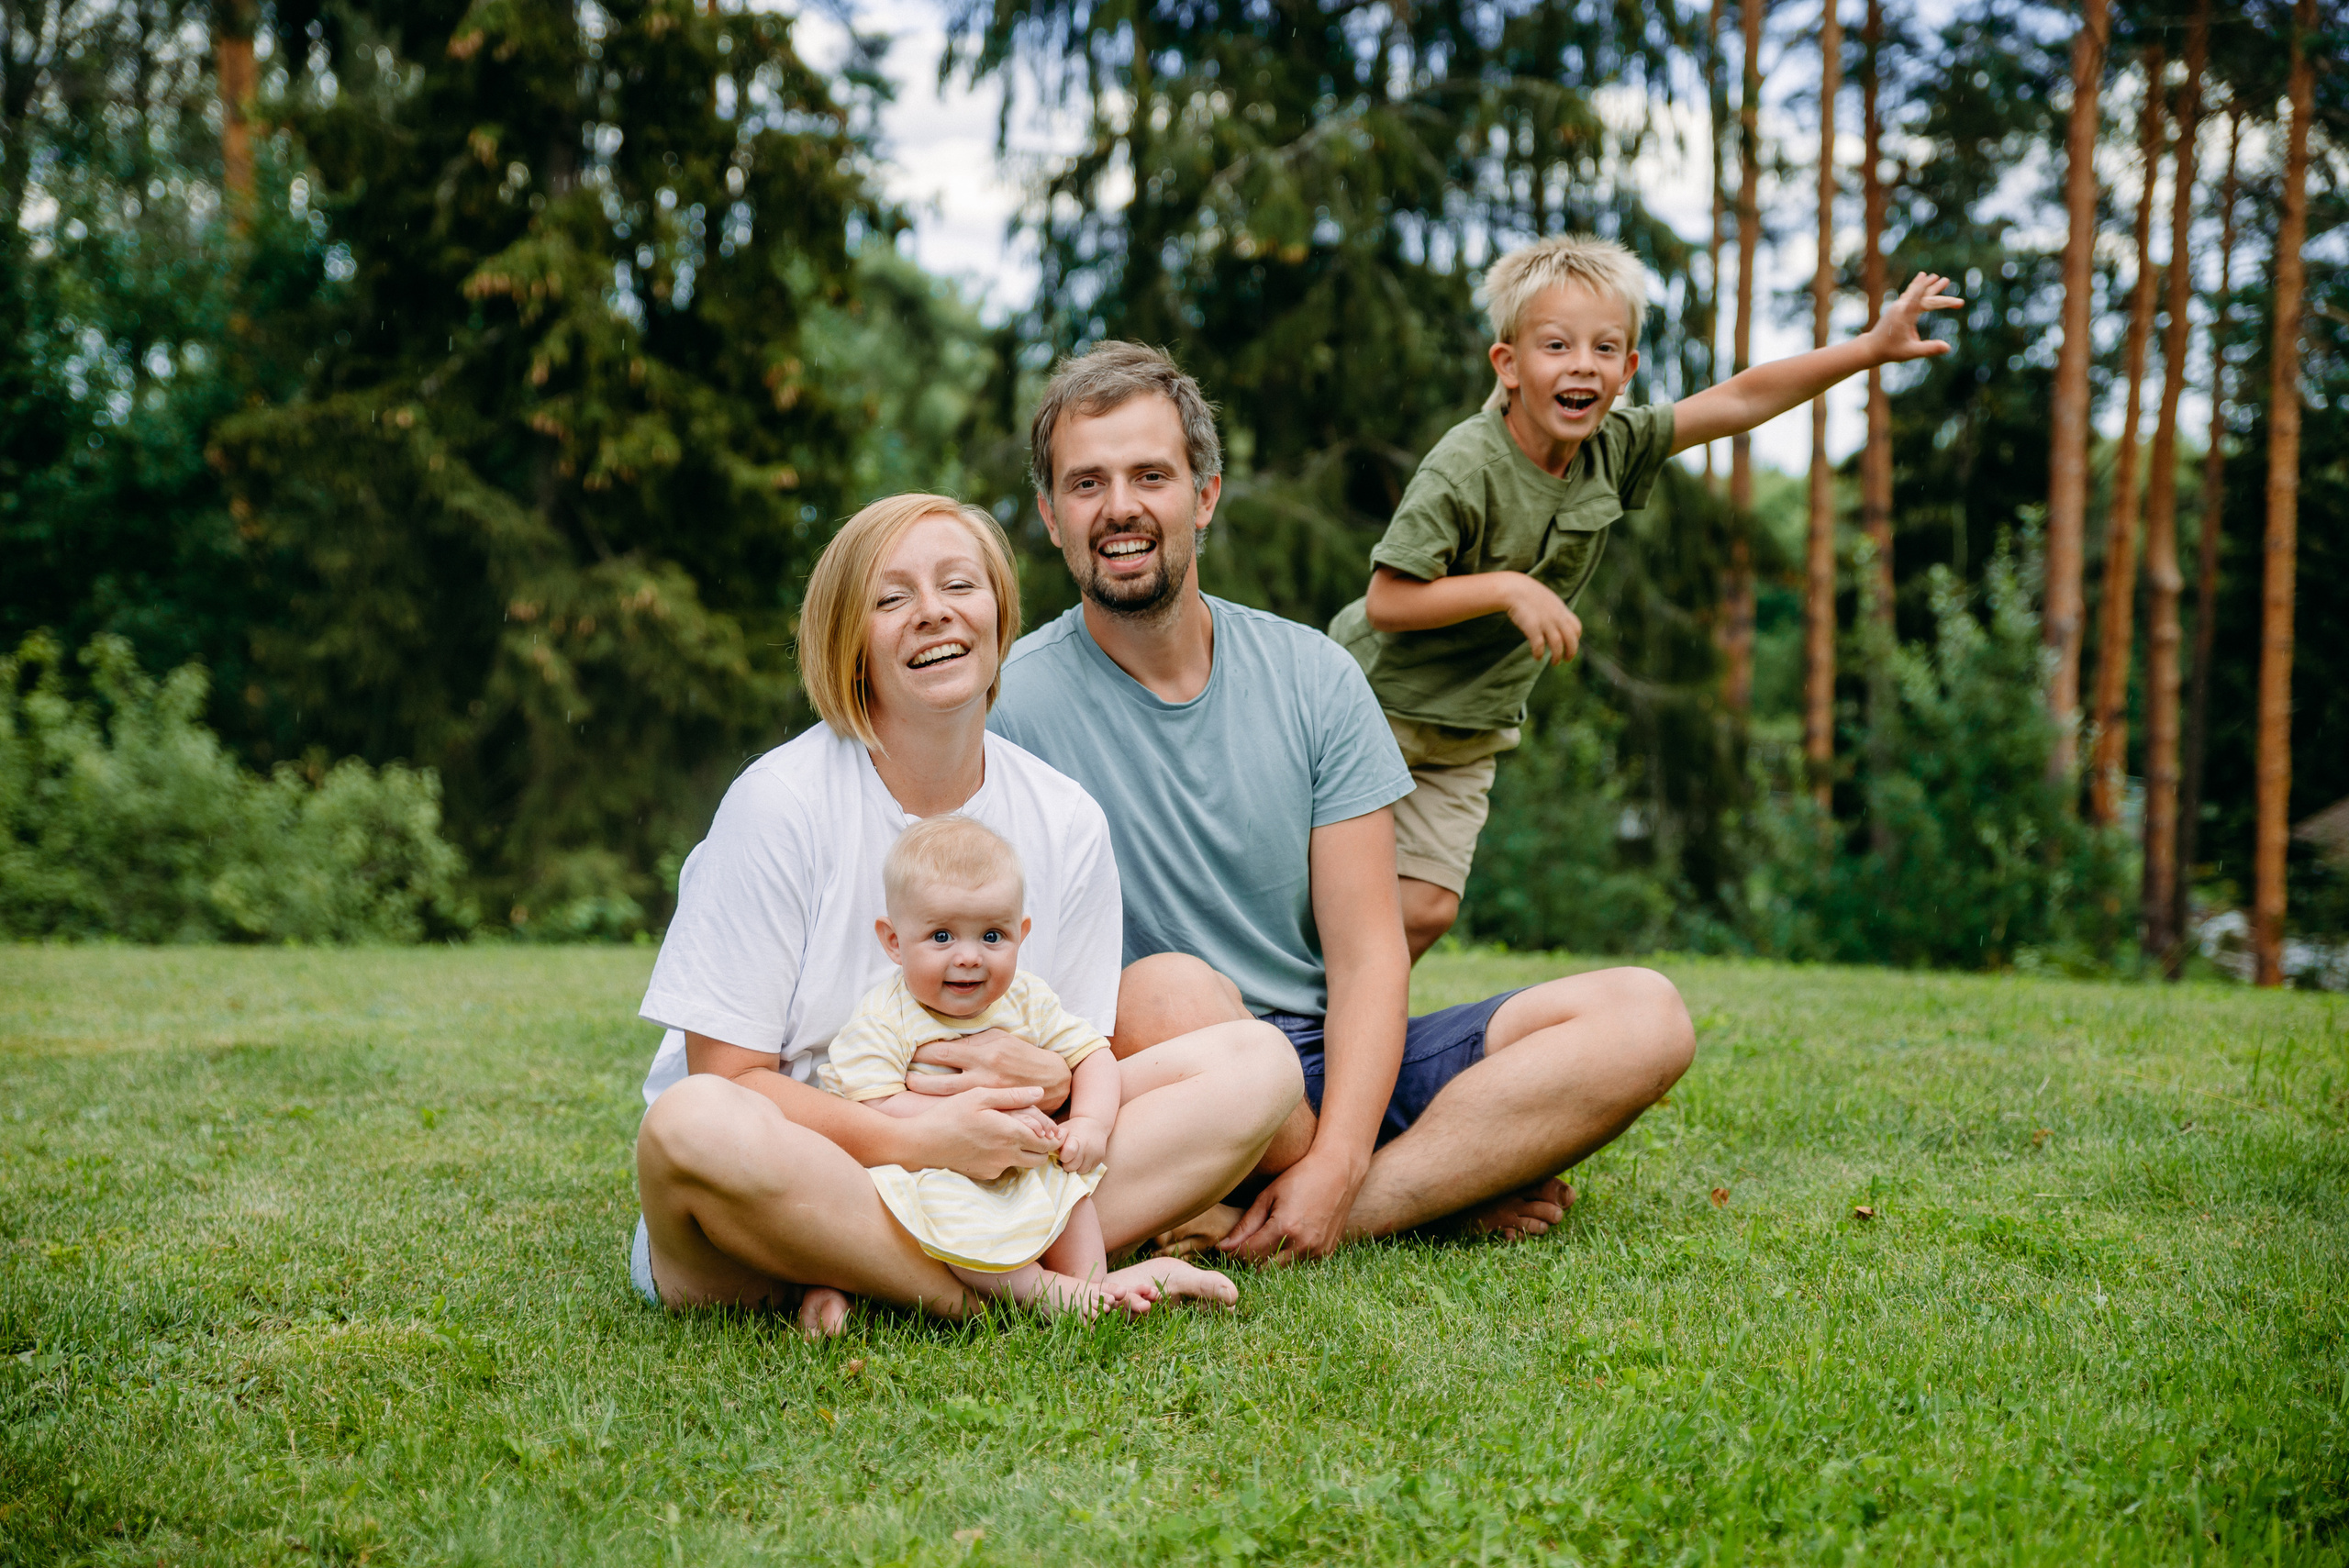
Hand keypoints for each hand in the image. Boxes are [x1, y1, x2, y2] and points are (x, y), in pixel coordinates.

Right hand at [901, 1085, 1058, 1181]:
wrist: (921, 1143)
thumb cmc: (949, 1114)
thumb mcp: (979, 1095)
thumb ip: (1012, 1096)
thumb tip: (1039, 1092)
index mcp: (1010, 1133)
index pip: (1046, 1141)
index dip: (1053, 1136)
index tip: (1053, 1129)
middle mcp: (1006, 1155)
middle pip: (1039, 1158)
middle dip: (1043, 1148)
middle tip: (1038, 1134)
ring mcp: (995, 1168)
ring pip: (1022, 1165)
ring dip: (1025, 1154)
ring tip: (1015, 1137)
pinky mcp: (983, 1175)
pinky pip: (1003, 1168)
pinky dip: (1005, 1158)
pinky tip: (991, 1144)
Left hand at [907, 1029, 1072, 1112]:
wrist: (1049, 1081)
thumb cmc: (1021, 1055)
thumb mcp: (998, 1038)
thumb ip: (973, 1041)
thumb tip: (946, 1041)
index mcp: (982, 1053)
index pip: (942, 1052)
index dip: (921, 1052)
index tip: (908, 1052)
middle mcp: (981, 1076)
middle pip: (937, 1081)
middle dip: (916, 1080)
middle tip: (903, 1078)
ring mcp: (984, 1096)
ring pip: (945, 1099)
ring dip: (925, 1095)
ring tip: (911, 1091)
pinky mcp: (989, 1109)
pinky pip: (962, 1108)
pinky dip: (945, 1107)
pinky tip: (932, 1107)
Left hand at [1055, 1114, 1110, 1174]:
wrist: (1095, 1123)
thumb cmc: (1074, 1128)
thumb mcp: (1064, 1130)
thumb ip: (1055, 1140)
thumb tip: (1047, 1148)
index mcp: (1076, 1140)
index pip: (1067, 1155)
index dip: (1063, 1157)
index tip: (1062, 1153)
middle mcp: (1087, 1148)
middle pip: (1072, 1167)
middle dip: (1067, 1164)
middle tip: (1066, 1157)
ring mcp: (1095, 1154)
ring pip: (1081, 1171)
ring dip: (1076, 1167)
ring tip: (1074, 1157)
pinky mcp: (1100, 1159)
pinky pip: (1089, 1169)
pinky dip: (1084, 1166)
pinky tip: (1082, 1158)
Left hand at [1218, 1150, 1367, 1263]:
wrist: (1339, 1171)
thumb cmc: (1300, 1177)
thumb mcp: (1268, 1196)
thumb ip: (1246, 1225)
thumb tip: (1223, 1247)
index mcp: (1285, 1228)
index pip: (1248, 1255)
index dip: (1233, 1253)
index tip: (1226, 1247)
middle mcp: (1303, 1245)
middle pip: (1263, 1268)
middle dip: (1250, 1260)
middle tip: (1244, 1245)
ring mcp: (1317, 1252)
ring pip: (1281, 1271)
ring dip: (1270, 1261)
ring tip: (1266, 1241)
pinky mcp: (1327, 1254)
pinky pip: (1299, 1266)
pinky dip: (1289, 1258)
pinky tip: (1288, 1240)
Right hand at [1504, 574, 1581, 664]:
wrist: (1513, 588)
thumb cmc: (1527, 594)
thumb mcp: (1547, 599)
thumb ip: (1555, 610)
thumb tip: (1557, 621)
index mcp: (1561, 610)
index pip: (1576, 627)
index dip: (1575, 638)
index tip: (1570, 644)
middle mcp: (1556, 617)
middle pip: (1571, 639)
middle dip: (1571, 652)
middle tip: (1567, 660)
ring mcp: (1545, 622)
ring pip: (1557, 645)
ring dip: (1557, 656)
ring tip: (1555, 662)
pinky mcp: (1532, 627)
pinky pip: (1539, 645)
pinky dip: (1539, 653)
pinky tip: (1537, 657)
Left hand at [1865, 272, 1963, 363]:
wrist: (1871, 347)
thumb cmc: (1891, 350)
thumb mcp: (1911, 352)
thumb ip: (1929, 349)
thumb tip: (1948, 347)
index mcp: (1905, 316)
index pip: (1923, 302)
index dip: (1937, 297)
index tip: (1942, 285)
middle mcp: (1901, 308)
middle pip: (1921, 295)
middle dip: (1934, 288)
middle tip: (1946, 280)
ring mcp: (1897, 307)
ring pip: (1913, 292)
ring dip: (1924, 284)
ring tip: (1934, 276)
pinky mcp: (1895, 308)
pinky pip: (1908, 294)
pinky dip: (1915, 287)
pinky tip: (1919, 281)